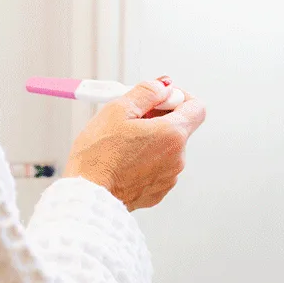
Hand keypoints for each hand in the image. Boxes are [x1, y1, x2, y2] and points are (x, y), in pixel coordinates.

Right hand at [64, 78, 207, 210]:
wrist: (87, 196)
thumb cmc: (98, 156)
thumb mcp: (118, 110)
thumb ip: (146, 92)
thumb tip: (163, 86)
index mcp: (172, 135)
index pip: (196, 107)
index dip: (179, 97)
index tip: (161, 97)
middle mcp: (177, 158)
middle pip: (179, 127)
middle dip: (158, 118)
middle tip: (132, 117)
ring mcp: (169, 177)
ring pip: (166, 148)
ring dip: (150, 140)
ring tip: (121, 142)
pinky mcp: (157, 191)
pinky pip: (157, 167)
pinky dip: (144, 160)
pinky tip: (122, 160)